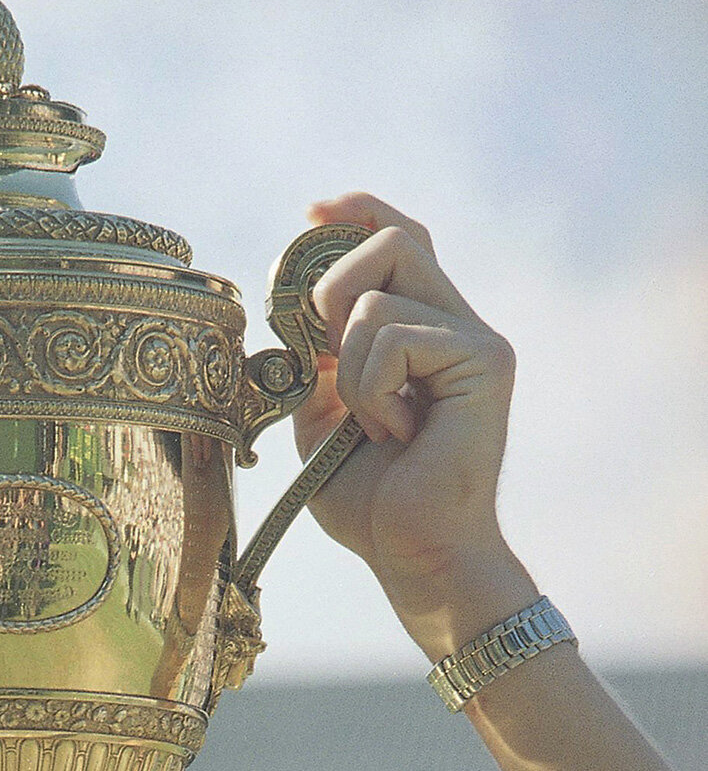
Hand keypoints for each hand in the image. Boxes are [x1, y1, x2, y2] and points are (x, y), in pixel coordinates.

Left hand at [293, 193, 536, 658]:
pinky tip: (394, 433)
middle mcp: (457, 323)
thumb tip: (288, 317)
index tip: (312, 213)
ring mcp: (475, 339)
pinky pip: (392, 336)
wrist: (416, 557)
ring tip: (372, 426)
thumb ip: (312, 368)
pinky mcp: (483, 360)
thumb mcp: (319, 425)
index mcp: (424, 331)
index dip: (357, 213)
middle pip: (392, 240)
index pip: (399, 241)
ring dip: (346, 368)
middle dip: (330, 289)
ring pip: (377, 295)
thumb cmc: (375, 505)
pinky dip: (369, 388)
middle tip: (323, 359)